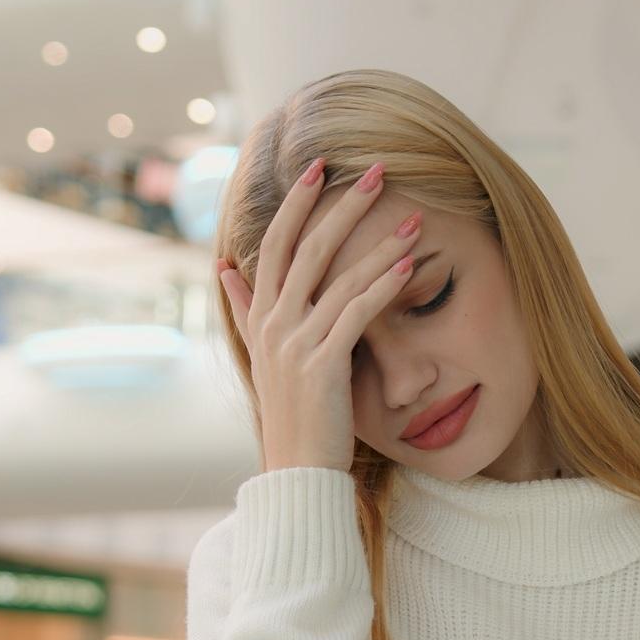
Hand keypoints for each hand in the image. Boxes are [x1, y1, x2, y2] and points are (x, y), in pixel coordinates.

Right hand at [214, 158, 422, 472]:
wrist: (297, 472)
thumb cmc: (292, 415)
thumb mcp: (263, 356)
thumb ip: (246, 310)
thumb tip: (225, 267)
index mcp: (261, 317)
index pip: (274, 244)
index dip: (298, 203)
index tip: (323, 167)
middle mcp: (274, 324)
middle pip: (307, 248)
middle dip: (344, 206)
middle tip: (378, 170)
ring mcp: (295, 344)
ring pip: (337, 277)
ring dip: (380, 243)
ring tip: (415, 218)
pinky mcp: (322, 365)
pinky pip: (355, 314)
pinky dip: (382, 285)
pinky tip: (409, 265)